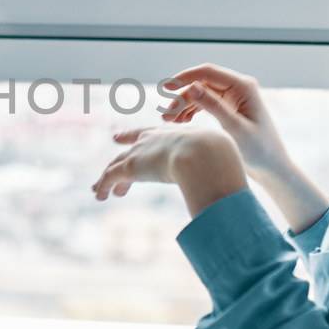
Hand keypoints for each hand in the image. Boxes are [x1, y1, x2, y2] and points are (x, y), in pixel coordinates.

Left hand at [91, 127, 245, 214]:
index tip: (133, 133)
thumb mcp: (217, 160)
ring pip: (117, 164)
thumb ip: (217, 173)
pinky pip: (110, 176)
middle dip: (124, 147)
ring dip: (109, 178)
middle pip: (133, 146)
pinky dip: (103, 186)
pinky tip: (100, 196)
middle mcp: (154, 139)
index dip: (143, 134)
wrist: (205, 154)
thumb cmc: (217, 158)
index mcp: (175, 135)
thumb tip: (228, 188)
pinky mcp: (130, 166)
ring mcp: (140, 152)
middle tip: (116, 142)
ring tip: (102, 190)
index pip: (154, 133)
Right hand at [159, 63, 292, 182]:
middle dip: (181, 97)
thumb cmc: (259, 150)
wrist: (272, 166)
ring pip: (200, 94)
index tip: (166, 88)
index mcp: (243, 86)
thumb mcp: (235, 128)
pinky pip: (205, 103)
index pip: (207, 72)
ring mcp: (233, 97)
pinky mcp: (229, 107)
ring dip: (183, 106)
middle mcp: (238, 87)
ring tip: (168, 122)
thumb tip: (192, 86)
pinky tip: (180, 122)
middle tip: (165, 116)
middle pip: (201, 84)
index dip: (184, 78)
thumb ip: (213, 106)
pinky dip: (191, 111)